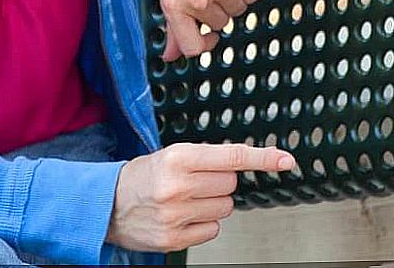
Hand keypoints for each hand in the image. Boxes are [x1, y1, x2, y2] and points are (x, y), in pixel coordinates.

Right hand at [106, 142, 294, 251]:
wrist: (107, 205)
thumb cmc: (144, 176)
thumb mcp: (172, 154)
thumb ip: (208, 157)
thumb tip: (247, 161)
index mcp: (178, 157)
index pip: (232, 157)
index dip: (263, 157)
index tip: (285, 160)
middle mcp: (178, 186)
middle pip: (231, 184)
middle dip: (218, 182)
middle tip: (195, 181)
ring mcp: (177, 215)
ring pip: (225, 208)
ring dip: (211, 203)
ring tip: (185, 199)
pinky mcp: (175, 239)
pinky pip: (213, 230)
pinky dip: (203, 223)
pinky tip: (182, 216)